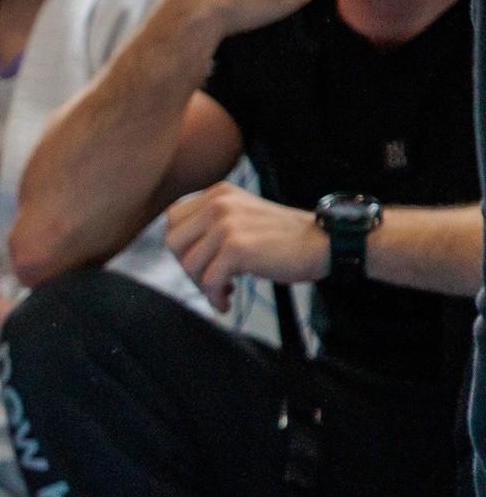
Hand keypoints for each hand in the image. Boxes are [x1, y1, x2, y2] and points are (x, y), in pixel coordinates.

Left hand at [165, 182, 326, 308]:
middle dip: (188, 268)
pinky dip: (215, 298)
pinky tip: (226, 302)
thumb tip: (177, 253)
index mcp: (218, 194)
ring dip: (203, 286)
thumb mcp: (241, 217)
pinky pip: (209, 281)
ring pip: (189, 265)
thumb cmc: (281, 238)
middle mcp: (219, 204)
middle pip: (174, 243)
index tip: (201, 262)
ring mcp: (227, 225)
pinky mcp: (237, 248)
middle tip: (210, 280)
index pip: (173, 221)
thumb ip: (210, 225)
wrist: (323, 243)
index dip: (182, 247)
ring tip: (223, 291)